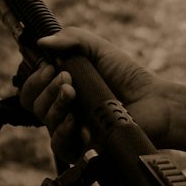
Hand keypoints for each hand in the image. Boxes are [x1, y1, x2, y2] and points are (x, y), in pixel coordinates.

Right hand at [19, 26, 170, 167]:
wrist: (153, 101)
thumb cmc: (126, 75)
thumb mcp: (99, 49)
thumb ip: (72, 39)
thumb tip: (42, 41)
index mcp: (61, 87)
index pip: (32, 88)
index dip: (34, 78)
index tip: (50, 66)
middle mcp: (62, 109)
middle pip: (34, 104)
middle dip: (46, 88)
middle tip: (67, 78)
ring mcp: (71, 128)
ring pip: (45, 122)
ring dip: (55, 104)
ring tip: (73, 92)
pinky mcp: (82, 146)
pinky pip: (60, 145)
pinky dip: (64, 131)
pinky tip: (76, 120)